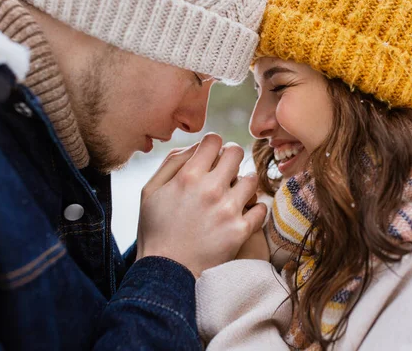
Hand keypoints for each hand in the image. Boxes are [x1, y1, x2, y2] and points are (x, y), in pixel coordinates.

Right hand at [136, 134, 267, 277]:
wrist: (166, 272)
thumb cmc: (155, 230)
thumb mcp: (150, 191)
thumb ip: (172, 163)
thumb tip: (196, 147)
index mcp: (188, 176)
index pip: (213, 140)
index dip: (213, 144)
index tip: (212, 155)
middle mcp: (210, 189)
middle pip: (237, 152)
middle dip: (232, 157)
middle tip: (227, 170)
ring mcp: (228, 210)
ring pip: (252, 179)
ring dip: (244, 184)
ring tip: (234, 194)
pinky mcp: (241, 231)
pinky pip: (261, 208)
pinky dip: (255, 209)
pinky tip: (243, 213)